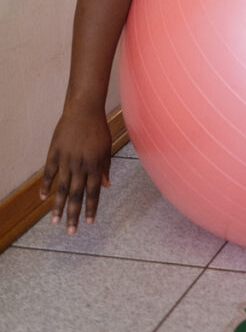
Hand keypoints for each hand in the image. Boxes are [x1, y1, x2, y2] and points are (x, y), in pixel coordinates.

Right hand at [40, 106, 111, 232]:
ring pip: (61, 187)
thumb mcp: (106, 147)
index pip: (93, 192)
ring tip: (54, 222)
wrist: (84, 109)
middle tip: (71, 232)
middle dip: (73, 215)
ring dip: (58, 206)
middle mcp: (80, 165)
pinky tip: (43, 198)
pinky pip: (49, 172)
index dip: (91, 208)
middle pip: (76, 195)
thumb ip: (105, 167)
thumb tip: (106, 185)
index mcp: (95, 165)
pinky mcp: (55, 152)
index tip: (89, 223)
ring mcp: (66, 159)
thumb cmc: (98, 128)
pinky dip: (46, 185)